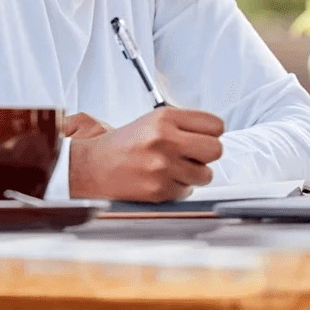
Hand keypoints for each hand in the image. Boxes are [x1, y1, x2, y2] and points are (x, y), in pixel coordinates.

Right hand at [68, 107, 223, 201]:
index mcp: (165, 118)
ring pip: (206, 175)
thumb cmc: (124, 144)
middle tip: (194, 155)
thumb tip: (215, 134)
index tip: (205, 137)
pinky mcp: (159, 189)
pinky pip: (188, 191)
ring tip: (174, 168)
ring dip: (194, 174)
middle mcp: (165, 139)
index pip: (215, 124)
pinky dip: (179, 188)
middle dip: (207, 154)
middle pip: (216, 149)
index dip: (212, 133)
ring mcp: (163, 166)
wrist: (93, 167)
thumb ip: (184, 124)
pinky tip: (162, 179)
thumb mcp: (153, 120)